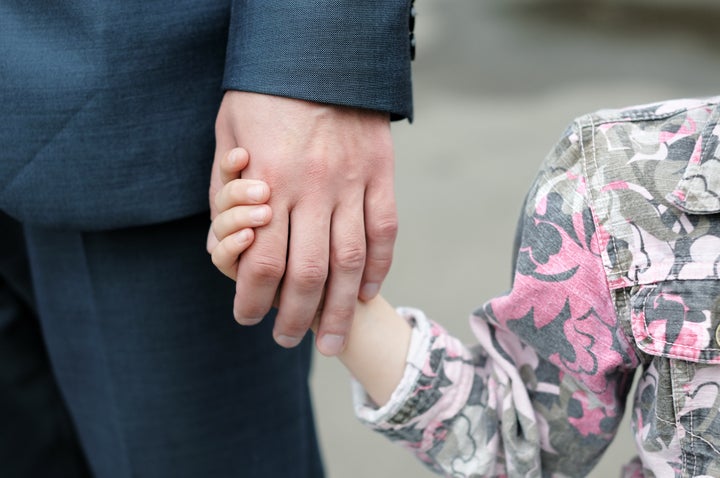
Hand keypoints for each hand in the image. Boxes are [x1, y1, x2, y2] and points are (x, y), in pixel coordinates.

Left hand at [210, 91, 397, 355]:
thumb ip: (225, 190)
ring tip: (332, 342)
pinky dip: (379, 268)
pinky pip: (384, 231)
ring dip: (341, 310)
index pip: (261, 261)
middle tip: (288, 340)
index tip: (248, 317)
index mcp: (269, 181)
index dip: (253, 299)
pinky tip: (367, 293)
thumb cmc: (264, 93)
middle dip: (295, 317)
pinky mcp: (381, 174)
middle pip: (308, 273)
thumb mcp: (227, 135)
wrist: (319, 51)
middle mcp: (312, 189)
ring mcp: (352, 183)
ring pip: (351, 263)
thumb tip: (228, 241)